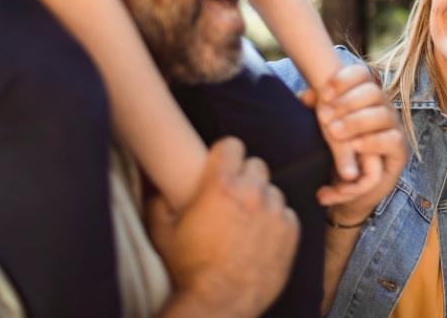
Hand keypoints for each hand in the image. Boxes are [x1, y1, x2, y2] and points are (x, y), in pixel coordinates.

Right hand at [148, 138, 299, 317]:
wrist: (218, 306)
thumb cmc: (188, 271)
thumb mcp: (163, 234)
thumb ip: (158, 201)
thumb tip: (156, 183)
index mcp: (220, 186)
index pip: (233, 144)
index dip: (226, 154)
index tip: (222, 164)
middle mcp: (251, 193)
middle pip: (256, 165)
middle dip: (245, 177)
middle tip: (233, 196)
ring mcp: (274, 211)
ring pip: (272, 190)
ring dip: (261, 200)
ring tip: (246, 222)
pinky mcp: (290, 230)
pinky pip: (286, 213)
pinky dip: (276, 222)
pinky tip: (260, 238)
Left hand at [301, 63, 407, 223]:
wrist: (346, 190)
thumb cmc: (333, 153)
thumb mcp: (322, 131)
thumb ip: (316, 111)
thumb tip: (304, 96)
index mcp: (365, 96)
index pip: (363, 74)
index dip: (345, 79)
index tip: (323, 93)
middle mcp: (383, 107)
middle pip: (373, 91)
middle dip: (347, 102)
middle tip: (324, 118)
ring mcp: (393, 128)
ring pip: (382, 114)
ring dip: (356, 122)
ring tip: (333, 133)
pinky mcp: (399, 151)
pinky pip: (392, 140)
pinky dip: (372, 142)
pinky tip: (354, 146)